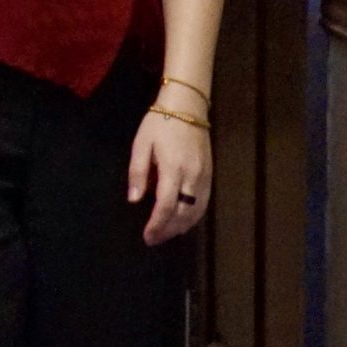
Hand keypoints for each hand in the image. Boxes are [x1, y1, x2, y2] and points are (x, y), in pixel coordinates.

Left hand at [129, 108, 212, 244]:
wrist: (188, 106)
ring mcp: (205, 176)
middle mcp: (193, 175)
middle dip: (168, 230)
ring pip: (197, 211)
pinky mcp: (210, 174)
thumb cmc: (159, 123)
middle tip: (153, 240)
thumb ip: (138, 173)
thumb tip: (135, 200)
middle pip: (183, 213)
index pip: (166, 205)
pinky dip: (194, 216)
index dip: (157, 224)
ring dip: (182, 227)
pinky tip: (183, 222)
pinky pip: (204, 202)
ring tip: (166, 235)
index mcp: (173, 168)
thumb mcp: (141, 144)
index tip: (147, 236)